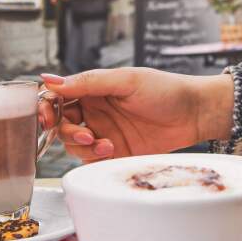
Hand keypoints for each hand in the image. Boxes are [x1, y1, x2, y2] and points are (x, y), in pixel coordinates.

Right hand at [40, 68, 233, 161]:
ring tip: (105, 145)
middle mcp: (94, 111)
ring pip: (74, 145)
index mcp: (93, 89)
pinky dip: (94, 160)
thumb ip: (88, 82)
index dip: (46, 107)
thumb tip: (50, 79)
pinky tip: (111, 152)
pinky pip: (91, 161)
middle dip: (67, 132)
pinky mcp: (115, 153)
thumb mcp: (125, 80)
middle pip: (61, 124)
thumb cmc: (165, 90)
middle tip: (85, 135)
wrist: (195, 114)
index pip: (57, 97)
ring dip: (83, 147)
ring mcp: (104, 132)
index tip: (46, 117)